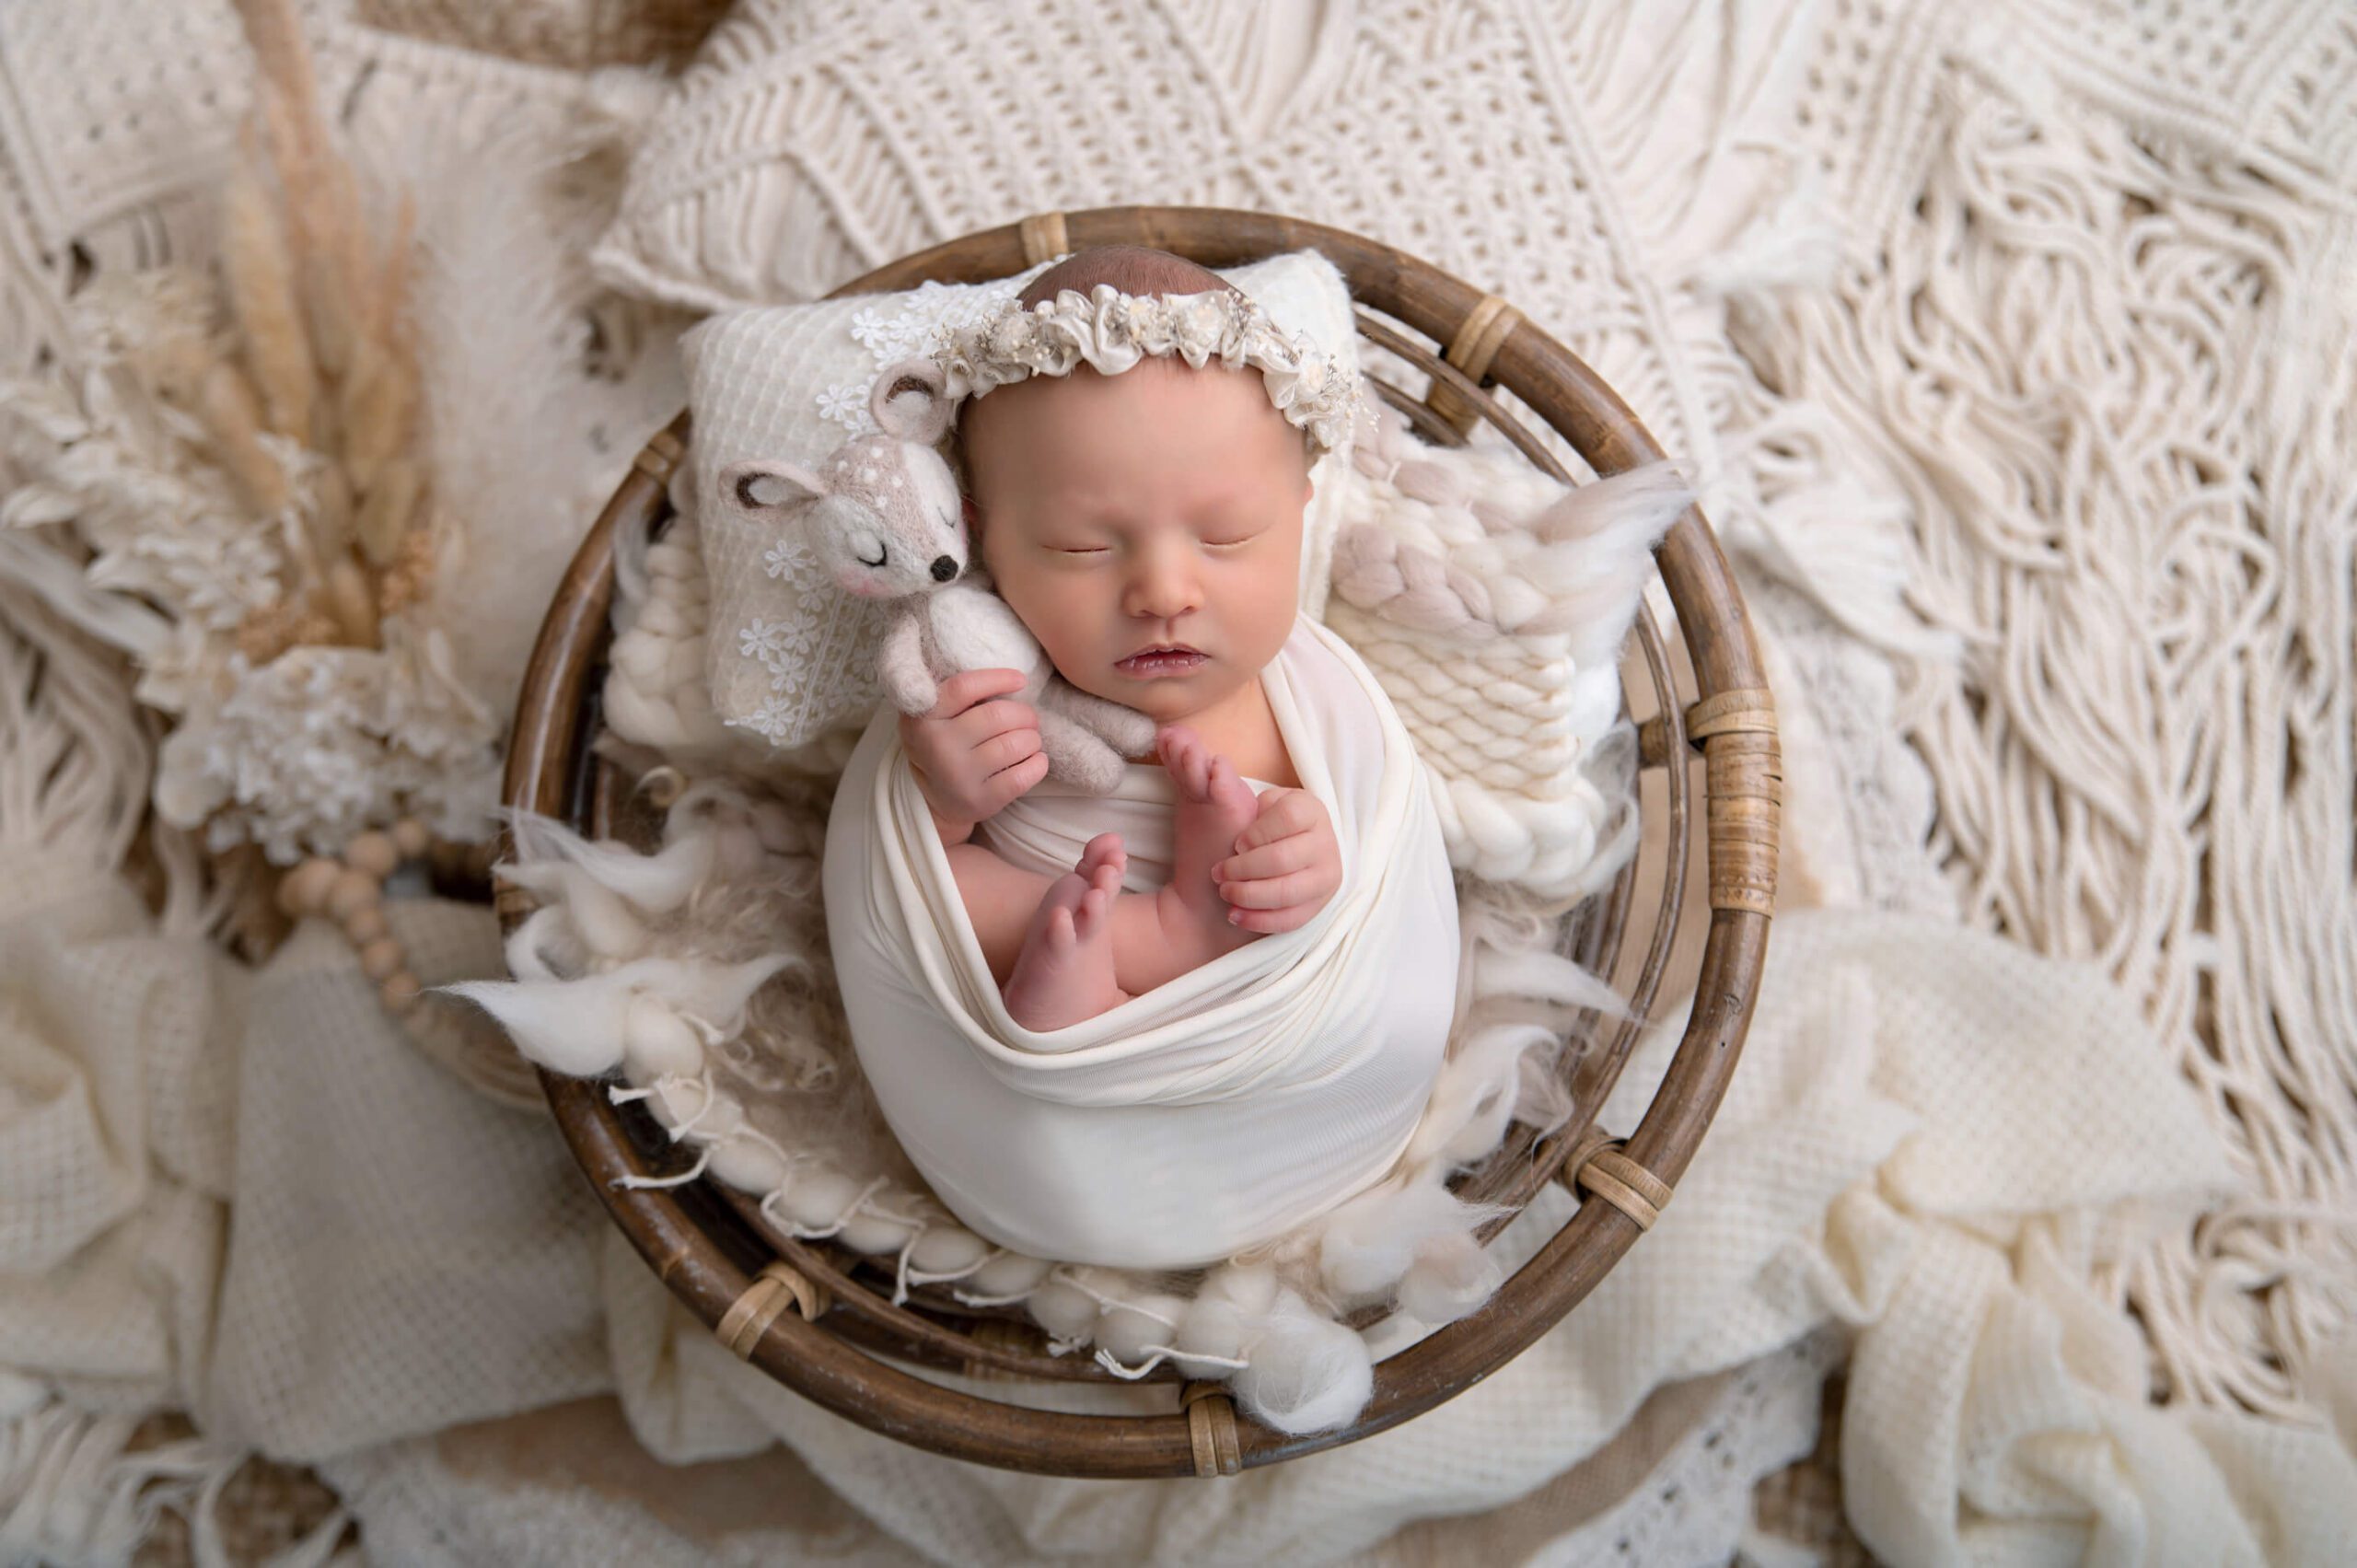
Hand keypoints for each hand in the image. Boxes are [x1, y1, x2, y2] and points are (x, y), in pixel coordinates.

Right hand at [898, 668, 1047, 840]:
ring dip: (1033, 739)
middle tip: (1029, 720)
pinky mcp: (979, 800)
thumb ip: (959, 696)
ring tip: (1031, 740)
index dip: (998, 679)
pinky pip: (1022, 776)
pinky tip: (1036, 760)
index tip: (1020, 680)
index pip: (965, 687)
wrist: (934, 802)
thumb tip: (1011, 678)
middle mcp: (936, 746)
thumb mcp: (935, 717)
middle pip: (997, 715)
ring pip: (1014, 744)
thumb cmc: (944, 746)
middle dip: (1024, 714)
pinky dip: (1038, 764)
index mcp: (922, 717)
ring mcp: (957, 776)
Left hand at [1214, 787, 1341, 932]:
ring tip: (1225, 892)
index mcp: (1312, 810)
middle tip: (1218, 873)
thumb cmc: (1268, 825)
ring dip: (1249, 895)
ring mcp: (1327, 877)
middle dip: (1243, 868)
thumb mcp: (1261, 804)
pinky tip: (1235, 914)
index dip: (1257, 833)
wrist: (1291, 850)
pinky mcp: (1320, 905)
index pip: (1287, 819)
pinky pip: (1291, 919)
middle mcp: (1326, 843)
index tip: (1236, 843)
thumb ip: (1239, 792)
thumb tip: (1213, 773)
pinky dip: (1259, 920)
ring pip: (1287, 892)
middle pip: (1282, 859)